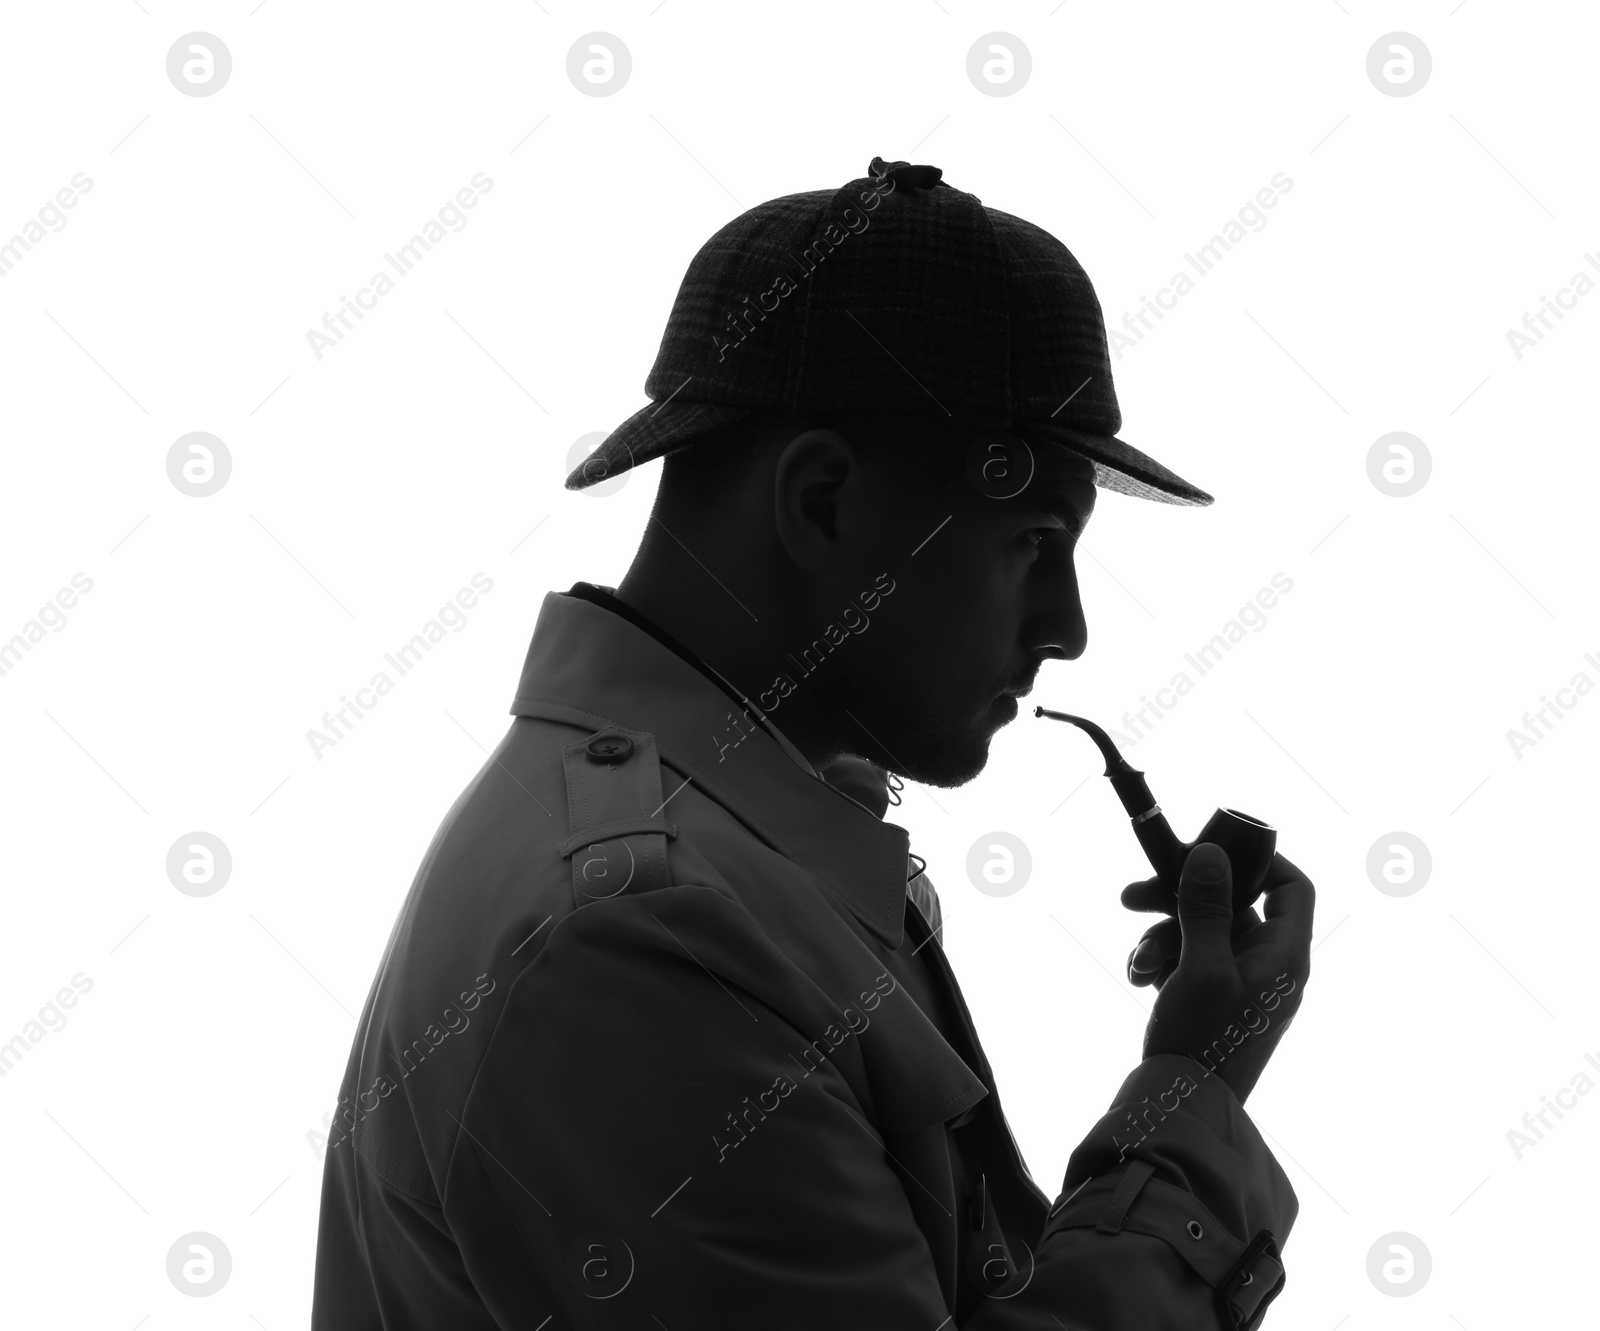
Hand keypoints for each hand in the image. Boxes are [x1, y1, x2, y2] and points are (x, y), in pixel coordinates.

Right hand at [1135, 843, 1313, 1102]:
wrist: (1181, 1108)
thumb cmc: (1202, 1042)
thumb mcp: (1201, 967)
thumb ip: (1207, 907)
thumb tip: (1212, 853)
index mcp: (1283, 957)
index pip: (1292, 888)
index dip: (1258, 862)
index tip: (1210, 851)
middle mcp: (1268, 966)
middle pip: (1231, 905)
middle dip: (1179, 898)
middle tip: (1134, 896)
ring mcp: (1240, 983)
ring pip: (1200, 931)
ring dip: (1161, 936)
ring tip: (1138, 961)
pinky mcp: (1213, 999)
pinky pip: (1189, 959)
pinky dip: (1162, 961)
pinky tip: (1141, 978)